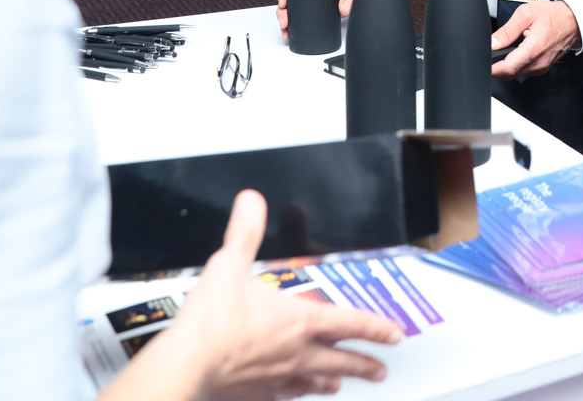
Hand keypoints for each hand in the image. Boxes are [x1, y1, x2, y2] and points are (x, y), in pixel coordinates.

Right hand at [105, 190, 400, 400]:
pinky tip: (293, 396)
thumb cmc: (212, 320)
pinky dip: (295, 396)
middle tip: (380, 369)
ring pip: (316, 383)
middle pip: (341, 361)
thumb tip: (251, 202)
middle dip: (365, 363)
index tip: (394, 334)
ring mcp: (278, 379)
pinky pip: (284, 398)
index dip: (376, 328)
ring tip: (340, 384)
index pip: (349, 323)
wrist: (188, 364)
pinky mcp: (256, 396)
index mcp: (298, 321)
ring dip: (332, 382)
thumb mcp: (230, 264)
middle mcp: (296, 353)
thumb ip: (244, 232)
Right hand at [275, 0, 358, 38]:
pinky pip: (298, 14)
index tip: (283, 4)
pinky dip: (292, 23)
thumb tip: (342, 8)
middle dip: (282, 11)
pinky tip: (290, 31)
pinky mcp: (314, 7)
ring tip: (286, 31)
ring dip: (285, 19)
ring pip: (291, 7)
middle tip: (284, 22)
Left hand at [490, 0, 580, 78]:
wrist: (574, 21)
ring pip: (515, 74)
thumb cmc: (554, 16)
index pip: (506, 69)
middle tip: (492, 53)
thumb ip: (506, 30)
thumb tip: (492, 43)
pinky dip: (516, 65)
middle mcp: (538, 63)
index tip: (483, 63)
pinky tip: (516, 53)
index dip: (491, 68)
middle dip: (496, 66)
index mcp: (533, 49)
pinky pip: (523, 71)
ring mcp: (541, 68)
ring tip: (506, 50)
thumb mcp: (526, 14)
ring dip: (506, 66)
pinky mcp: (542, 68)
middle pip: (508, 74)